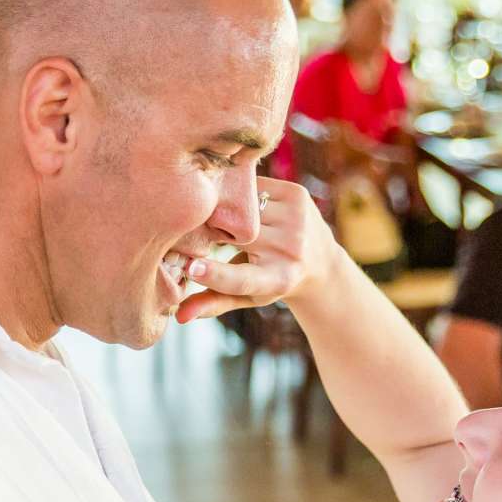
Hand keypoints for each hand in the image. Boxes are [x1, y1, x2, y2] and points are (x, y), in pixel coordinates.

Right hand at [174, 178, 337, 324]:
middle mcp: (289, 250)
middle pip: (235, 233)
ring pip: (242, 205)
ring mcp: (296, 220)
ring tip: (223, 215)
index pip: (241, 280)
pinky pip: (253, 184)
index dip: (215, 275)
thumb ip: (213, 303)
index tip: (190, 269)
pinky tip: (242, 200)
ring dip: (228, 208)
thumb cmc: (272, 280)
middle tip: (196, 228)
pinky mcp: (298, 195)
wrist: (322, 261)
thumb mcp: (247, 295)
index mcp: (276, 280)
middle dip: (212, 228)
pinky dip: (242, 192)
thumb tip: (178, 317)